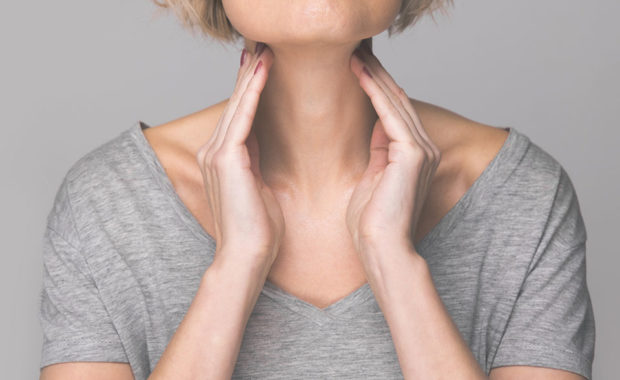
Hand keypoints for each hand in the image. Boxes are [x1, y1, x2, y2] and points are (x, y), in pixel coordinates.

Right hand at [196, 43, 284, 273]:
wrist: (247, 255)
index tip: (259, 68)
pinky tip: (262, 72)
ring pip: (237, 106)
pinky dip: (253, 92)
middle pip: (235, 106)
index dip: (248, 91)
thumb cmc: (258, 228)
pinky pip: (243, 117)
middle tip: (260, 49)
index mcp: (223, 159)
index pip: (238, 116)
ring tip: (263, 52)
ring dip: (251, 77)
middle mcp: (214, 152)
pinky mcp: (226, 158)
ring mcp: (216, 154)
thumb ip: (253, 160)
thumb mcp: (258, 185)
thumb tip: (258, 140)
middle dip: (248, 76)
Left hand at [346, 41, 440, 261]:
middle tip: (357, 51)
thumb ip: (379, 151)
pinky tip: (359, 73)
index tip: (359, 68)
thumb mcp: (373, 178)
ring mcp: (421, 150)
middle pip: (397, 102)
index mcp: (415, 155)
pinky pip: (390, 114)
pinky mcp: (412, 154)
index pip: (395, 112)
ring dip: (374, 77)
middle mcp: (424, 149)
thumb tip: (376, 126)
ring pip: (395, 103)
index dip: (377, 88)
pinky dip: (374, 91)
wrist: (381, 248)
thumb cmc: (372, 222)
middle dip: (376, 75)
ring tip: (355, 55)